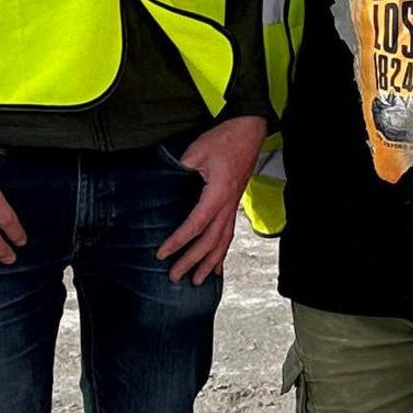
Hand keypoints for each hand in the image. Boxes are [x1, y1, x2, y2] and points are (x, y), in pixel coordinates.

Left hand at [157, 116, 263, 283]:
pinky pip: (228, 235)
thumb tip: (164, 187)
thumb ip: (180, 171)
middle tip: (175, 276)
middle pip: (211, 241)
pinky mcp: (234, 205)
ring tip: (196, 280)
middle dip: (192, 261)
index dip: (179, 241)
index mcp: (218, 193)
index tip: (163, 253)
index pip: (196, 224)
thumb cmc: (225, 139)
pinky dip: (221, 253)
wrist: (249, 131)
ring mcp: (233, 207)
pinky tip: (216, 266)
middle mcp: (228, 205)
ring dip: (209, 263)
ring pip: (223, 242)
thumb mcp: (197, 152)